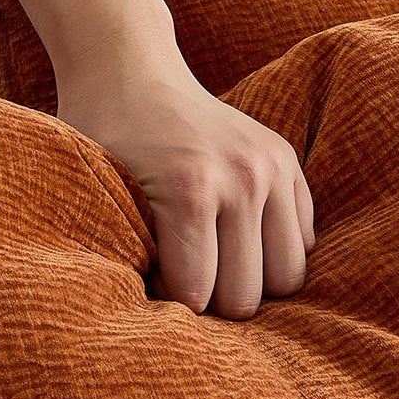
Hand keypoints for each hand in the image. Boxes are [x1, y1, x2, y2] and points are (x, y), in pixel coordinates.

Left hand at [54, 51, 314, 319]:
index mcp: (190, 190)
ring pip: (287, 277)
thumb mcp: (95, 197)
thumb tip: (154, 327)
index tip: (148, 283)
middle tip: (181, 277)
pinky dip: (272, 251)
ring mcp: (271, 167)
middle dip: (211, 302)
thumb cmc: (101, 141)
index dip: (169, 304)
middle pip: (246, 296)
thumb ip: (124, 258)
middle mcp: (242, 177)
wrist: (130, 71)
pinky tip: (237, 236)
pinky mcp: (288, 161)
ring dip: (250, 281)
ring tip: (215, 263)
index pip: (197, 296)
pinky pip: (302, 241)